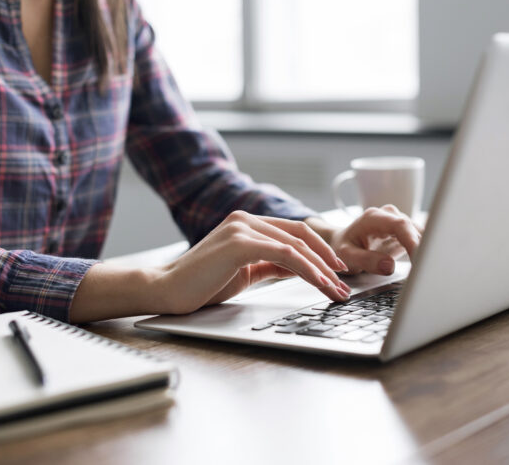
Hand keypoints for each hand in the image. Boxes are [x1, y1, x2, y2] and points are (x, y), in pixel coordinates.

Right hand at [70, 211, 350, 320]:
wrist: (165, 290)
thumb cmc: (200, 283)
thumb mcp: (244, 272)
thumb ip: (269, 265)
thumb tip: (296, 269)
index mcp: (247, 223)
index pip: (293, 232)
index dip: (319, 251)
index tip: (336, 271)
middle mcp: (246, 219)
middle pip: (300, 236)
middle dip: (327, 261)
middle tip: (344, 283)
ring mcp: (242, 227)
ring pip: (295, 246)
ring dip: (322, 269)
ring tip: (337, 290)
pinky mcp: (239, 242)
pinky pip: (283, 254)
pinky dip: (306, 269)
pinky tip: (320, 283)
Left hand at [306, 205, 420, 275]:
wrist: (343, 241)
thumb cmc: (343, 247)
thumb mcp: (347, 255)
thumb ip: (366, 260)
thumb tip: (389, 266)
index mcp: (374, 217)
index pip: (400, 225)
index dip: (413, 241)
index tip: (420, 259)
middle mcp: (390, 215)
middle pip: (414, 230)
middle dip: (423, 250)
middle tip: (427, 272)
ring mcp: (400, 222)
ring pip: (421, 235)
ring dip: (426, 252)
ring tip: (426, 272)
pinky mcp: (406, 232)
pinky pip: (421, 240)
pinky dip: (424, 253)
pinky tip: (425, 267)